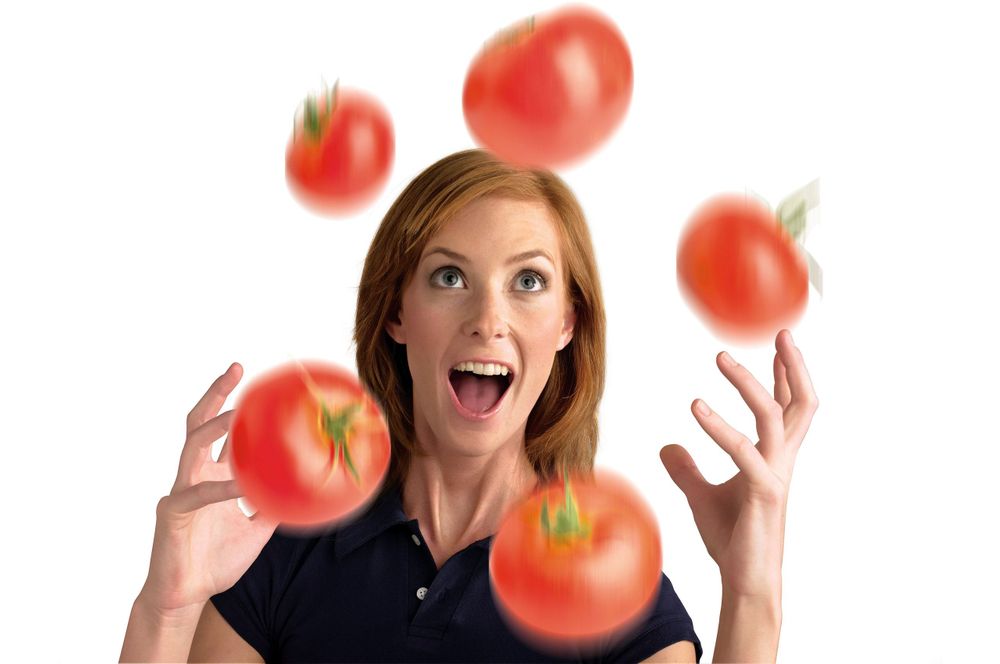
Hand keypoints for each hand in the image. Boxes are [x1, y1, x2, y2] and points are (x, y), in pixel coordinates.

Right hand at [139, 363, 277, 614]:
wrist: (187, 595)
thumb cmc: (217, 561)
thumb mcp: (258, 529)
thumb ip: (274, 505)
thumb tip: (307, 490)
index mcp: (213, 476)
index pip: (222, 431)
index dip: (234, 404)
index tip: (254, 379)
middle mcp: (194, 474)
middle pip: (200, 422)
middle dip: (216, 393)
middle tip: (237, 369)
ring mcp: (181, 489)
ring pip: (192, 444)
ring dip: (213, 425)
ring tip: (235, 412)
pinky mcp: (173, 511)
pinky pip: (199, 492)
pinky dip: (222, 486)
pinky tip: (240, 482)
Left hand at [659, 330, 817, 598]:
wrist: (744, 581)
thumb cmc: (732, 540)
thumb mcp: (701, 496)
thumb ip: (687, 469)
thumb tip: (666, 446)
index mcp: (774, 458)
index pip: (788, 408)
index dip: (786, 375)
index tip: (779, 344)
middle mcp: (782, 461)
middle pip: (801, 404)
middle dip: (794, 365)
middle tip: (782, 332)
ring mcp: (775, 475)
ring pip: (773, 416)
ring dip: (747, 383)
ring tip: (720, 358)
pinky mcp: (763, 492)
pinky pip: (744, 451)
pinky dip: (719, 426)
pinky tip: (695, 408)